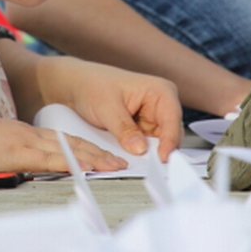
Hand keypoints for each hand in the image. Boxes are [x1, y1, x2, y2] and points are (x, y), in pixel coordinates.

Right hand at [0, 110, 127, 175]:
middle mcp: (27, 134)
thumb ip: (5, 158)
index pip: (58, 140)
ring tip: (115, 165)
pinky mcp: (18, 152)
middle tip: (119, 160)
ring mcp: (24, 141)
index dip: (82, 147)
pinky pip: (52, 159)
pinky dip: (73, 163)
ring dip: (93, 158)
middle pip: (70, 142)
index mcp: (20, 133)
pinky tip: (88, 168)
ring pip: (67, 149)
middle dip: (97, 151)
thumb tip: (14, 171)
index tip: (100, 154)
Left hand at [50, 57, 182, 160]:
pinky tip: (129, 156)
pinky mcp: (143, 130)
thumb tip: (139, 147)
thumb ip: (124, 128)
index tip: (162, 158)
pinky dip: (139, 153)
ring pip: (159, 144)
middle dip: (159, 150)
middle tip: (149, 166)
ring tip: (135, 161)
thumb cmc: (94, 84)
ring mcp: (153, 119)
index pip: (172, 119)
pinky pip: (146, 147)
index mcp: (160, 91)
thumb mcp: (106, 106)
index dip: (169, 140)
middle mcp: (161, 105)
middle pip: (170, 135)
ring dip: (148, 154)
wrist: (78, 85)